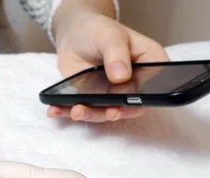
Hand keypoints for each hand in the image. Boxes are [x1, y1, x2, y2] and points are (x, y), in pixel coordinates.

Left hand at [50, 11, 169, 121]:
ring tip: (76, 111)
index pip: (153, 89)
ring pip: (105, 112)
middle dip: (114, 112)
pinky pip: (84, 109)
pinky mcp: (93, 99)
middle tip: (106, 113)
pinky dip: (68, 111)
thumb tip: (121, 76)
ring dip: (91, 115)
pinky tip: (56, 111)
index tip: (126, 105)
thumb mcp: (110, 35)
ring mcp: (113, 94)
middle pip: (130, 106)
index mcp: (150, 65)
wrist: (74, 35)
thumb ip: (117, 54)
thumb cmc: (99, 30)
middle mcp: (134, 85)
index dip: (141, 101)